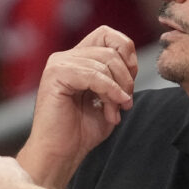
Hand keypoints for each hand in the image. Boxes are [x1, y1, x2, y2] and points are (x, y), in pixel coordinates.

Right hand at [18, 26, 136, 186]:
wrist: (60, 154)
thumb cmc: (81, 131)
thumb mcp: (108, 99)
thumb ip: (118, 78)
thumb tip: (132, 63)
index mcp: (77, 59)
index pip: (107, 34)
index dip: (126, 52)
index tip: (131, 80)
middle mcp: (66, 57)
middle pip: (110, 48)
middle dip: (126, 76)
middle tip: (125, 102)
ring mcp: (59, 64)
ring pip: (104, 62)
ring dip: (117, 89)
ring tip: (114, 111)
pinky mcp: (55, 75)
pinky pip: (93, 75)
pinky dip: (109, 91)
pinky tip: (111, 109)